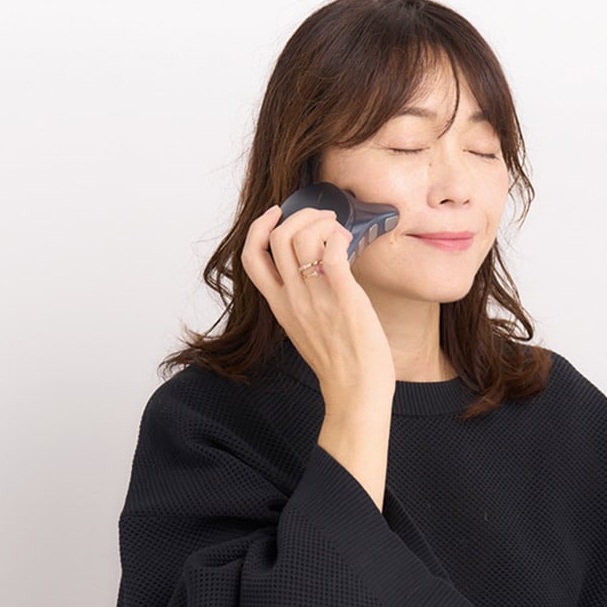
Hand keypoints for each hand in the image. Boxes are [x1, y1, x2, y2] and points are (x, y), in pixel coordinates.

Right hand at [242, 205, 394, 509]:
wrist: (356, 392)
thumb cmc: (340, 364)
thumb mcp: (306, 329)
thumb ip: (304, 302)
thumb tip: (319, 272)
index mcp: (280, 306)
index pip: (250, 259)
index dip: (259, 228)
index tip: (277, 214)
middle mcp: (292, 299)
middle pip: (276, 239)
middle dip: (299, 215)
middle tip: (323, 216)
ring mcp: (316, 298)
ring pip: (301, 238)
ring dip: (322, 222)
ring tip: (339, 227)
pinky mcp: (343, 298)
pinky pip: (332, 252)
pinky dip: (339, 236)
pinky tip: (349, 242)